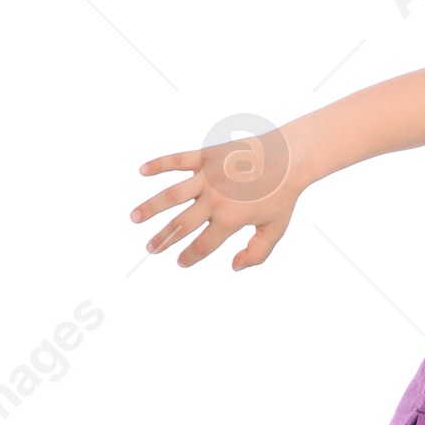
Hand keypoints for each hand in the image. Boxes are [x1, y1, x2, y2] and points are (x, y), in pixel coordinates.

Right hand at [131, 132, 298, 268]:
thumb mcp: (275, 230)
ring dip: (150, 208)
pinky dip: (158, 164)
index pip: (202, 245)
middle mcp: (214, 200)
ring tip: (134, 218)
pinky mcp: (207, 156)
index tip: (180, 262)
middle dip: (163, 239)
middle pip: (181, 225)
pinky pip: (177, 160)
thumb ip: (256, 253)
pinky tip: (142, 171)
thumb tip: (234, 267)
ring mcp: (208, 177)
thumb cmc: (284, 195)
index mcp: (230, 220)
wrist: (290, 157)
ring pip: (171, 195)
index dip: (189, 257)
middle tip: (151, 249)